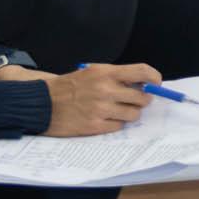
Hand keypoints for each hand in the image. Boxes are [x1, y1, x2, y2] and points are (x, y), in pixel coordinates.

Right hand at [0, 61, 161, 137]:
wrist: (42, 103)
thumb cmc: (69, 87)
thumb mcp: (92, 73)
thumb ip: (116, 76)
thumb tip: (145, 83)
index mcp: (105, 73)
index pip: (143, 71)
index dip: (155, 78)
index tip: (156, 84)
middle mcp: (105, 90)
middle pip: (142, 97)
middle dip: (141, 100)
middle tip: (133, 101)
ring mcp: (101, 109)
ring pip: (134, 114)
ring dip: (129, 114)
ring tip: (116, 110)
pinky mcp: (95, 126)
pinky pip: (119, 126)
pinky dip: (115, 123)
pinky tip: (104, 119)